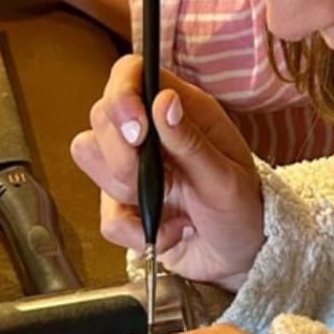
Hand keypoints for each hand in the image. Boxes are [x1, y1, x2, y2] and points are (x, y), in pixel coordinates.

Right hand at [71, 55, 264, 289]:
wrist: (242, 259)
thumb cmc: (243, 209)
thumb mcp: (225, 177)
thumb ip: (190, 141)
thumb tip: (164, 102)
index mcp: (182, 111)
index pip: (132, 73)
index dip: (122, 92)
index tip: (135, 129)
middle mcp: (152, 133)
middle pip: (100, 115)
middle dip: (120, 154)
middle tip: (156, 179)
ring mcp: (133, 168)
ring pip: (90, 159)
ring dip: (126, 190)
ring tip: (168, 205)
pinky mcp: (123, 206)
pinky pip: (105, 215)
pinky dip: (135, 231)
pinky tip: (170, 230)